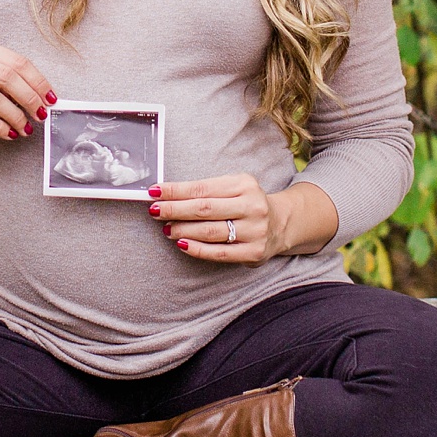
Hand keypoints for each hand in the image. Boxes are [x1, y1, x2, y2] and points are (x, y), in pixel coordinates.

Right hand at [0, 40, 54, 142]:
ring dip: (15, 116)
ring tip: (26, 128)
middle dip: (28, 98)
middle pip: (6, 77)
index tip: (51, 99)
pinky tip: (10, 134)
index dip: (38, 82)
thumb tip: (46, 100)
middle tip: (40, 115)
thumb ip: (18, 85)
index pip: (17, 62)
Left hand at [148, 176, 338, 264]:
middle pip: (205, 209)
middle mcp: (253, 206)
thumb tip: (166, 195)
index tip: (154, 192)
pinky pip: (220, 252)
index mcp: (245, 184)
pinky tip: (182, 244)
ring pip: (211, 231)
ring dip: (183, 230)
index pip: (202, 188)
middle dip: (175, 210)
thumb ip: (206, 191)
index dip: (176, 191)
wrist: (281, 222)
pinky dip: (198, 249)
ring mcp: (255, 230)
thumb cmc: (246, 203)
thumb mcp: (233, 188)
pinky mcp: (254, 252)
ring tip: (166, 229)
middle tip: (154, 211)